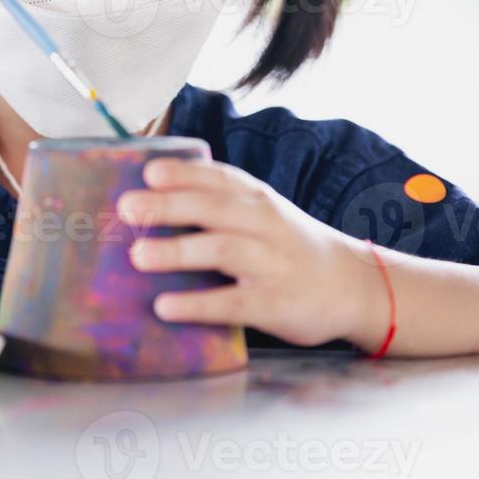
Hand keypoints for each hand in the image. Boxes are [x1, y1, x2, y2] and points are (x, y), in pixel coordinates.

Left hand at [117, 158, 390, 348]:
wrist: (352, 285)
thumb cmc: (286, 244)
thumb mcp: (260, 212)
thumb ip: (216, 201)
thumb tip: (145, 196)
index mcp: (255, 199)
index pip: (218, 178)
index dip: (184, 173)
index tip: (148, 172)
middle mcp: (263, 225)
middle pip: (213, 209)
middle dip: (169, 206)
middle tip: (127, 208)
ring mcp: (271, 265)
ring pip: (222, 250)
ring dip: (178, 251)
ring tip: (137, 255)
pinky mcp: (275, 305)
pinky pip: (233, 304)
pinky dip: (198, 305)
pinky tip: (165, 306)